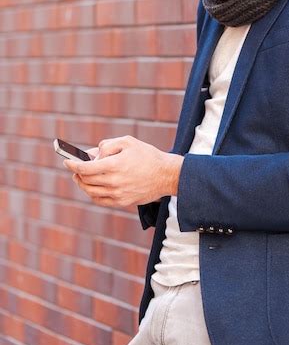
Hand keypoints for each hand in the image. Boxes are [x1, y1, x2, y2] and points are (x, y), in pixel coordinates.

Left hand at [63, 135, 182, 207]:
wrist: (165, 175)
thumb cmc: (147, 155)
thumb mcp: (127, 142)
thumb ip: (107, 145)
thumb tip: (92, 155)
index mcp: (114, 165)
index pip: (85, 168)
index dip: (72, 164)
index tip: (66, 161)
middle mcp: (114, 182)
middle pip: (85, 180)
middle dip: (77, 173)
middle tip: (75, 168)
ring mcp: (118, 194)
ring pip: (90, 191)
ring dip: (82, 184)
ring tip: (81, 177)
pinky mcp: (122, 202)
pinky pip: (100, 200)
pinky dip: (92, 194)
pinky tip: (92, 187)